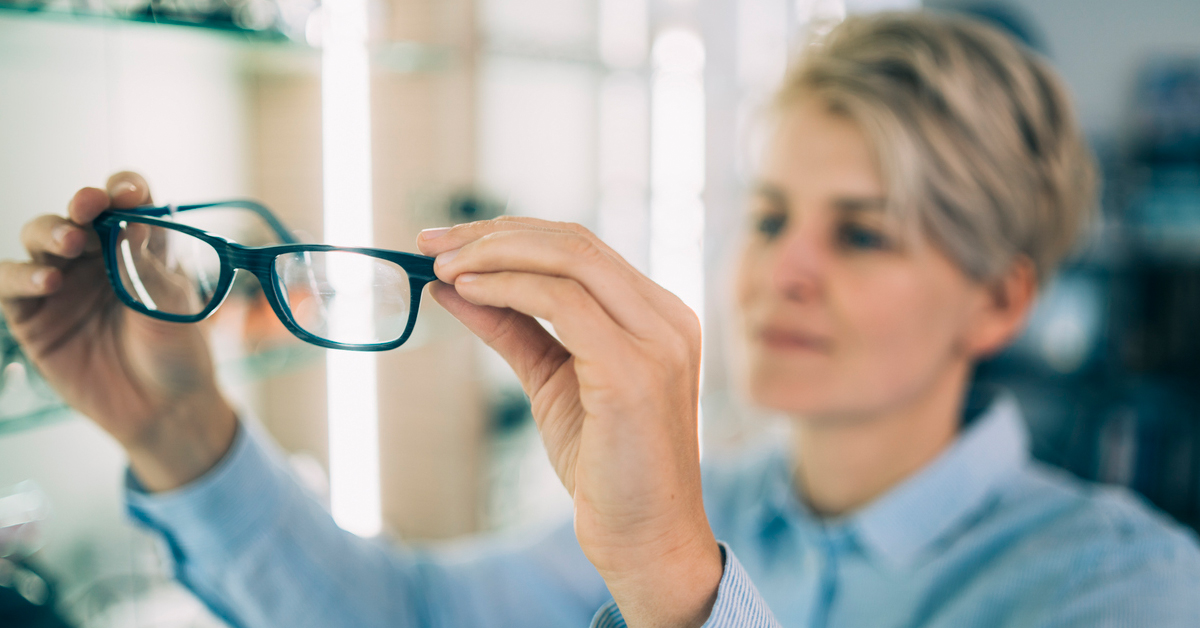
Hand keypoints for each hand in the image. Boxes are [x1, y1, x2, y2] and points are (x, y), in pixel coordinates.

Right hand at [0, 173, 234, 490]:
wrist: (166, 410)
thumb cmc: (178, 352)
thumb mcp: (174, 307)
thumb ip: (148, 266)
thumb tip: (131, 221)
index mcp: (139, 244)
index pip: (126, 201)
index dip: (123, 189)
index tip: (128, 193)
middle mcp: (96, 257)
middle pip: (76, 214)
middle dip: (80, 205)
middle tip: (88, 208)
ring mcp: (62, 284)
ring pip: (39, 240)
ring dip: (49, 233)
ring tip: (68, 245)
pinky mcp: (33, 317)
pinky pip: (10, 286)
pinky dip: (20, 277)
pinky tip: (46, 282)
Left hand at [418, 218, 721, 627]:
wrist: (646, 540)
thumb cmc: (607, 468)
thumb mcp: (553, 382)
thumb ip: (513, 328)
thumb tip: (453, 284)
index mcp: (658, 316)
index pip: (582, 248)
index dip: (510, 233)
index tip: (449, 241)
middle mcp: (667, 318)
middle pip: (575, 242)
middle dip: (493, 234)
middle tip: (429, 242)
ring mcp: (658, 342)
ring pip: (570, 260)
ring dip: (494, 254)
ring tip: (441, 266)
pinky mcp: (634, 372)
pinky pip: (563, 303)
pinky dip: (508, 288)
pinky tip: (467, 291)